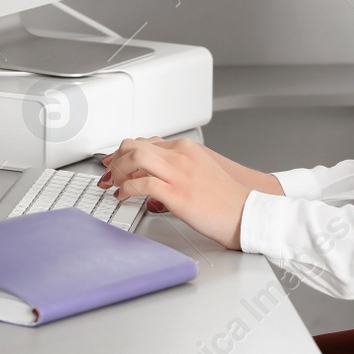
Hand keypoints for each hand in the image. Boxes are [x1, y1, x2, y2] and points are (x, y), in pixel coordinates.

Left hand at [97, 137, 253, 248]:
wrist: (244, 212)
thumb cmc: (226, 198)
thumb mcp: (201, 172)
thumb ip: (177, 171)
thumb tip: (152, 183)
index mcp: (187, 149)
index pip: (147, 142)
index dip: (125, 152)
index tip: (115, 163)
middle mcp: (181, 156)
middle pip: (135, 145)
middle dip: (116, 159)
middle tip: (109, 173)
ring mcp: (178, 173)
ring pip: (135, 158)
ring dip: (118, 170)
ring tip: (114, 184)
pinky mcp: (176, 194)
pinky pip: (141, 184)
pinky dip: (126, 190)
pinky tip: (123, 197)